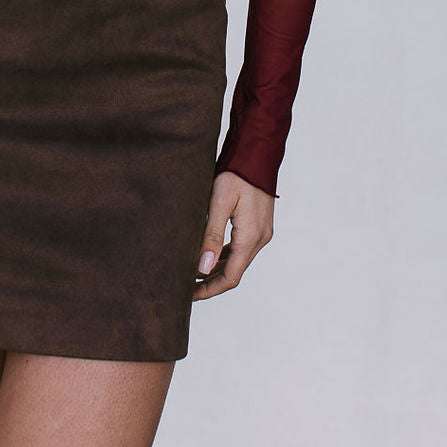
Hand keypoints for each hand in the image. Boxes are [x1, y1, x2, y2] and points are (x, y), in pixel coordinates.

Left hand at [192, 169, 274, 299]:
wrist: (257, 152)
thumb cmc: (236, 173)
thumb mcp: (219, 202)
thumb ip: (211, 235)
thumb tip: (202, 268)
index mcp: (250, 237)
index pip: (230, 277)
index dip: (209, 289)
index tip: (188, 294)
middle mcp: (260, 238)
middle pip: (234, 272)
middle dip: (210, 281)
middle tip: (184, 285)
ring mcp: (261, 232)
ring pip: (238, 260)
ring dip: (217, 269)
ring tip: (192, 272)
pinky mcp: (259, 224)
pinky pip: (241, 248)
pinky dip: (225, 255)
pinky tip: (209, 253)